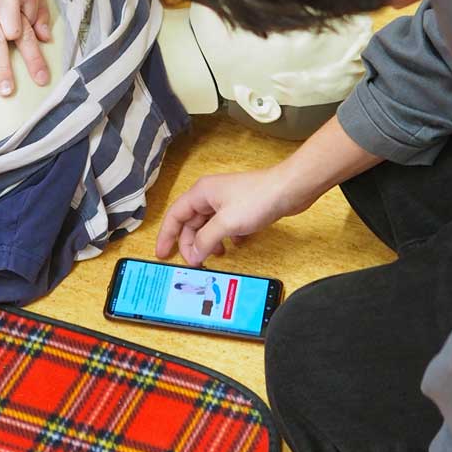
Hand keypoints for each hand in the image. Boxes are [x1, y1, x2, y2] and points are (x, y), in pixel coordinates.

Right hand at [156, 162, 305, 265]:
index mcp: (201, 193)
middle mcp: (210, 196)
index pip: (175, 215)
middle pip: (191, 223)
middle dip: (190, 243)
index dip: (166, 235)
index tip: (162, 254)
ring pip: (208, 226)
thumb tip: (192, 254)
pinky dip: (226, 238)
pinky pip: (225, 226)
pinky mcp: (241, 208)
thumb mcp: (226, 223)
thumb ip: (206, 240)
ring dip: (209, 242)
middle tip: (194, 262)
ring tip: (215, 256)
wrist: (288, 189)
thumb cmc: (258, 198)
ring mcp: (226, 201)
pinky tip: (235, 245)